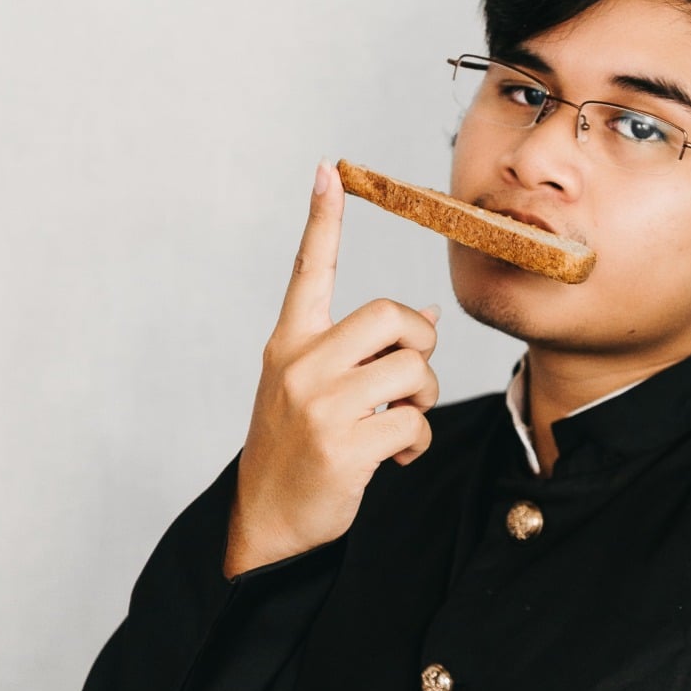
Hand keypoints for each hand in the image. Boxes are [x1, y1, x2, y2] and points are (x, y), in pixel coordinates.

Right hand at [223, 161, 439, 576]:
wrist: (266, 521)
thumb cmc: (298, 450)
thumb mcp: (313, 390)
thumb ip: (359, 351)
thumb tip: (424, 311)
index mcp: (289, 343)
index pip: (308, 270)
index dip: (321, 220)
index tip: (328, 170)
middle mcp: (300, 365)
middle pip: (393, 315)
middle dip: (422, 343)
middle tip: (412, 375)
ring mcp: (319, 405)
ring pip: (414, 370)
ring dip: (423, 400)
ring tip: (399, 422)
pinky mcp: (343, 446)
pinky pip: (414, 423)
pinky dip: (417, 442)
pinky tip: (393, 458)